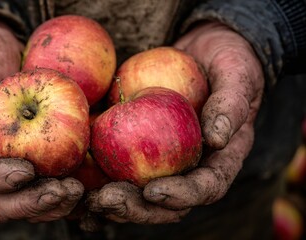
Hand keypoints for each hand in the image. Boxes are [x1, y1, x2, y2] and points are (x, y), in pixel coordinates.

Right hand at [0, 18, 82, 221]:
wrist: (2, 57)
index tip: (26, 170)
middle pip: (0, 203)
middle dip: (30, 202)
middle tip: (61, 191)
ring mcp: (11, 169)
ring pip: (27, 203)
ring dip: (53, 204)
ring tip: (77, 191)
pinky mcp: (36, 165)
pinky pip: (48, 189)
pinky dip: (66, 195)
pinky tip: (87, 187)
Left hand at [85, 21, 263, 224]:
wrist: (199, 53)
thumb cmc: (226, 62)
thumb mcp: (238, 74)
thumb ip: (231, 104)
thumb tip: (218, 138)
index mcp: (220, 159)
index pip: (205, 187)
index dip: (181, 195)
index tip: (153, 190)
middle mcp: (189, 167)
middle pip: (165, 202)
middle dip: (137, 207)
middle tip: (107, 200)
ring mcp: (162, 161)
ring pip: (139, 195)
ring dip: (114, 203)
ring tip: (88, 201)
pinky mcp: (137, 148)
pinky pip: (118, 171)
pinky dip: (98, 184)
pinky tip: (75, 188)